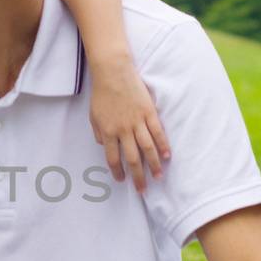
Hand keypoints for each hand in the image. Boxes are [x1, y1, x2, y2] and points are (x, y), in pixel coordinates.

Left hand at [88, 58, 169, 192]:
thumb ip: (98, 132)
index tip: (122, 180)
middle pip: (132, 158)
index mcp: (107, 132)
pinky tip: (167, 156)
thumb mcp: (93, 115)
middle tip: (142, 189)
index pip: (113, 158)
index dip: (117, 172)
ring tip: (158, 176)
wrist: (113, 71)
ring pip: (147, 148)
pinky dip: (163, 145)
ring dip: (153, 165)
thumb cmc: (101, 93)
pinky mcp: (149, 112)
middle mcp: (123, 130)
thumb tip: (101, 145)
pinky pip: (157, 132)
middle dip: (137, 176)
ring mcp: (137, 121)